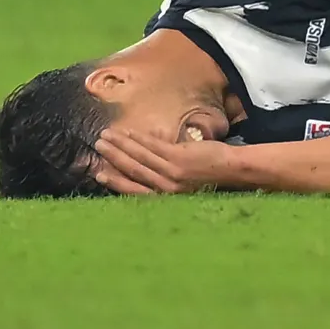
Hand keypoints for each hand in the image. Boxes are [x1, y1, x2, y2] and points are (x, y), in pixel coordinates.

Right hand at [92, 123, 233, 195]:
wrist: (232, 170)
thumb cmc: (208, 176)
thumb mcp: (181, 185)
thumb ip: (163, 180)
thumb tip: (144, 169)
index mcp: (163, 196)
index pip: (132, 189)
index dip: (114, 181)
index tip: (98, 173)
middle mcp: (164, 187)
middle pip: (131, 170)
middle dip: (112, 157)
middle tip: (98, 146)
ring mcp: (171, 172)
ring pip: (138, 157)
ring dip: (120, 145)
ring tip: (107, 136)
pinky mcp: (179, 157)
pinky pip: (153, 147)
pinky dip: (139, 139)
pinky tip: (129, 133)